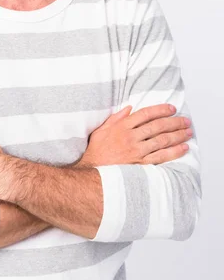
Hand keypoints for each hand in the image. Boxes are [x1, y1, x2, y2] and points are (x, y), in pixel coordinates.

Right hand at [75, 103, 191, 167]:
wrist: (92, 171)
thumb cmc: (96, 151)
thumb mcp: (101, 130)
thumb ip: (115, 118)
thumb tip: (129, 108)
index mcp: (122, 127)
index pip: (146, 114)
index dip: (160, 110)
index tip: (171, 108)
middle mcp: (131, 137)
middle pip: (157, 126)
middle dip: (174, 122)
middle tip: (185, 120)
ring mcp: (136, 151)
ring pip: (162, 140)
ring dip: (177, 135)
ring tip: (188, 132)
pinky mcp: (140, 164)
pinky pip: (161, 156)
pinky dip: (174, 151)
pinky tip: (183, 148)